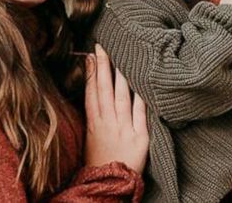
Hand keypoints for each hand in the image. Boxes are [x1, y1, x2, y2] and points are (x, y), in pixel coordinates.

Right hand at [83, 44, 148, 172]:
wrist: (110, 185)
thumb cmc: (101, 160)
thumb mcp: (90, 138)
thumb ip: (93, 116)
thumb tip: (92, 93)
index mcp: (94, 124)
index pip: (91, 93)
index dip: (90, 73)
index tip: (90, 54)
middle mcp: (108, 123)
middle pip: (105, 90)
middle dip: (103, 67)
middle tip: (103, 46)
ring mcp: (124, 129)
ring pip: (122, 97)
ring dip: (121, 76)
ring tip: (121, 58)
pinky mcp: (140, 137)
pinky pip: (140, 113)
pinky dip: (140, 98)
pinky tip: (141, 83)